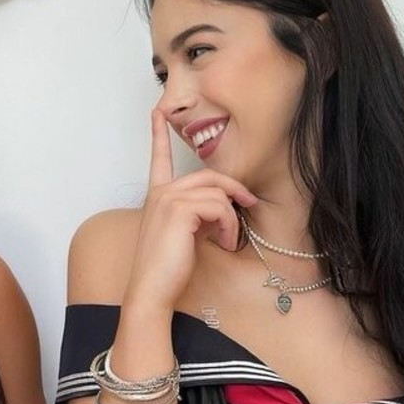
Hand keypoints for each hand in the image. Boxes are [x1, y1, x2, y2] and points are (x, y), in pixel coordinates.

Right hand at [125, 108, 257, 313]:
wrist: (152, 290)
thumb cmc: (168, 268)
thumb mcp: (186, 234)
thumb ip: (199, 213)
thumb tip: (224, 207)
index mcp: (157, 196)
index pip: (159, 159)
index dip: (158, 134)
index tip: (157, 112)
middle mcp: (161, 192)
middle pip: (209, 176)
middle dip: (234, 189)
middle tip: (250, 203)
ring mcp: (168, 198)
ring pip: (218, 193)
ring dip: (232, 218)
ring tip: (227, 240)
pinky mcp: (179, 209)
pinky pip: (220, 207)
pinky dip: (229, 226)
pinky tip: (223, 243)